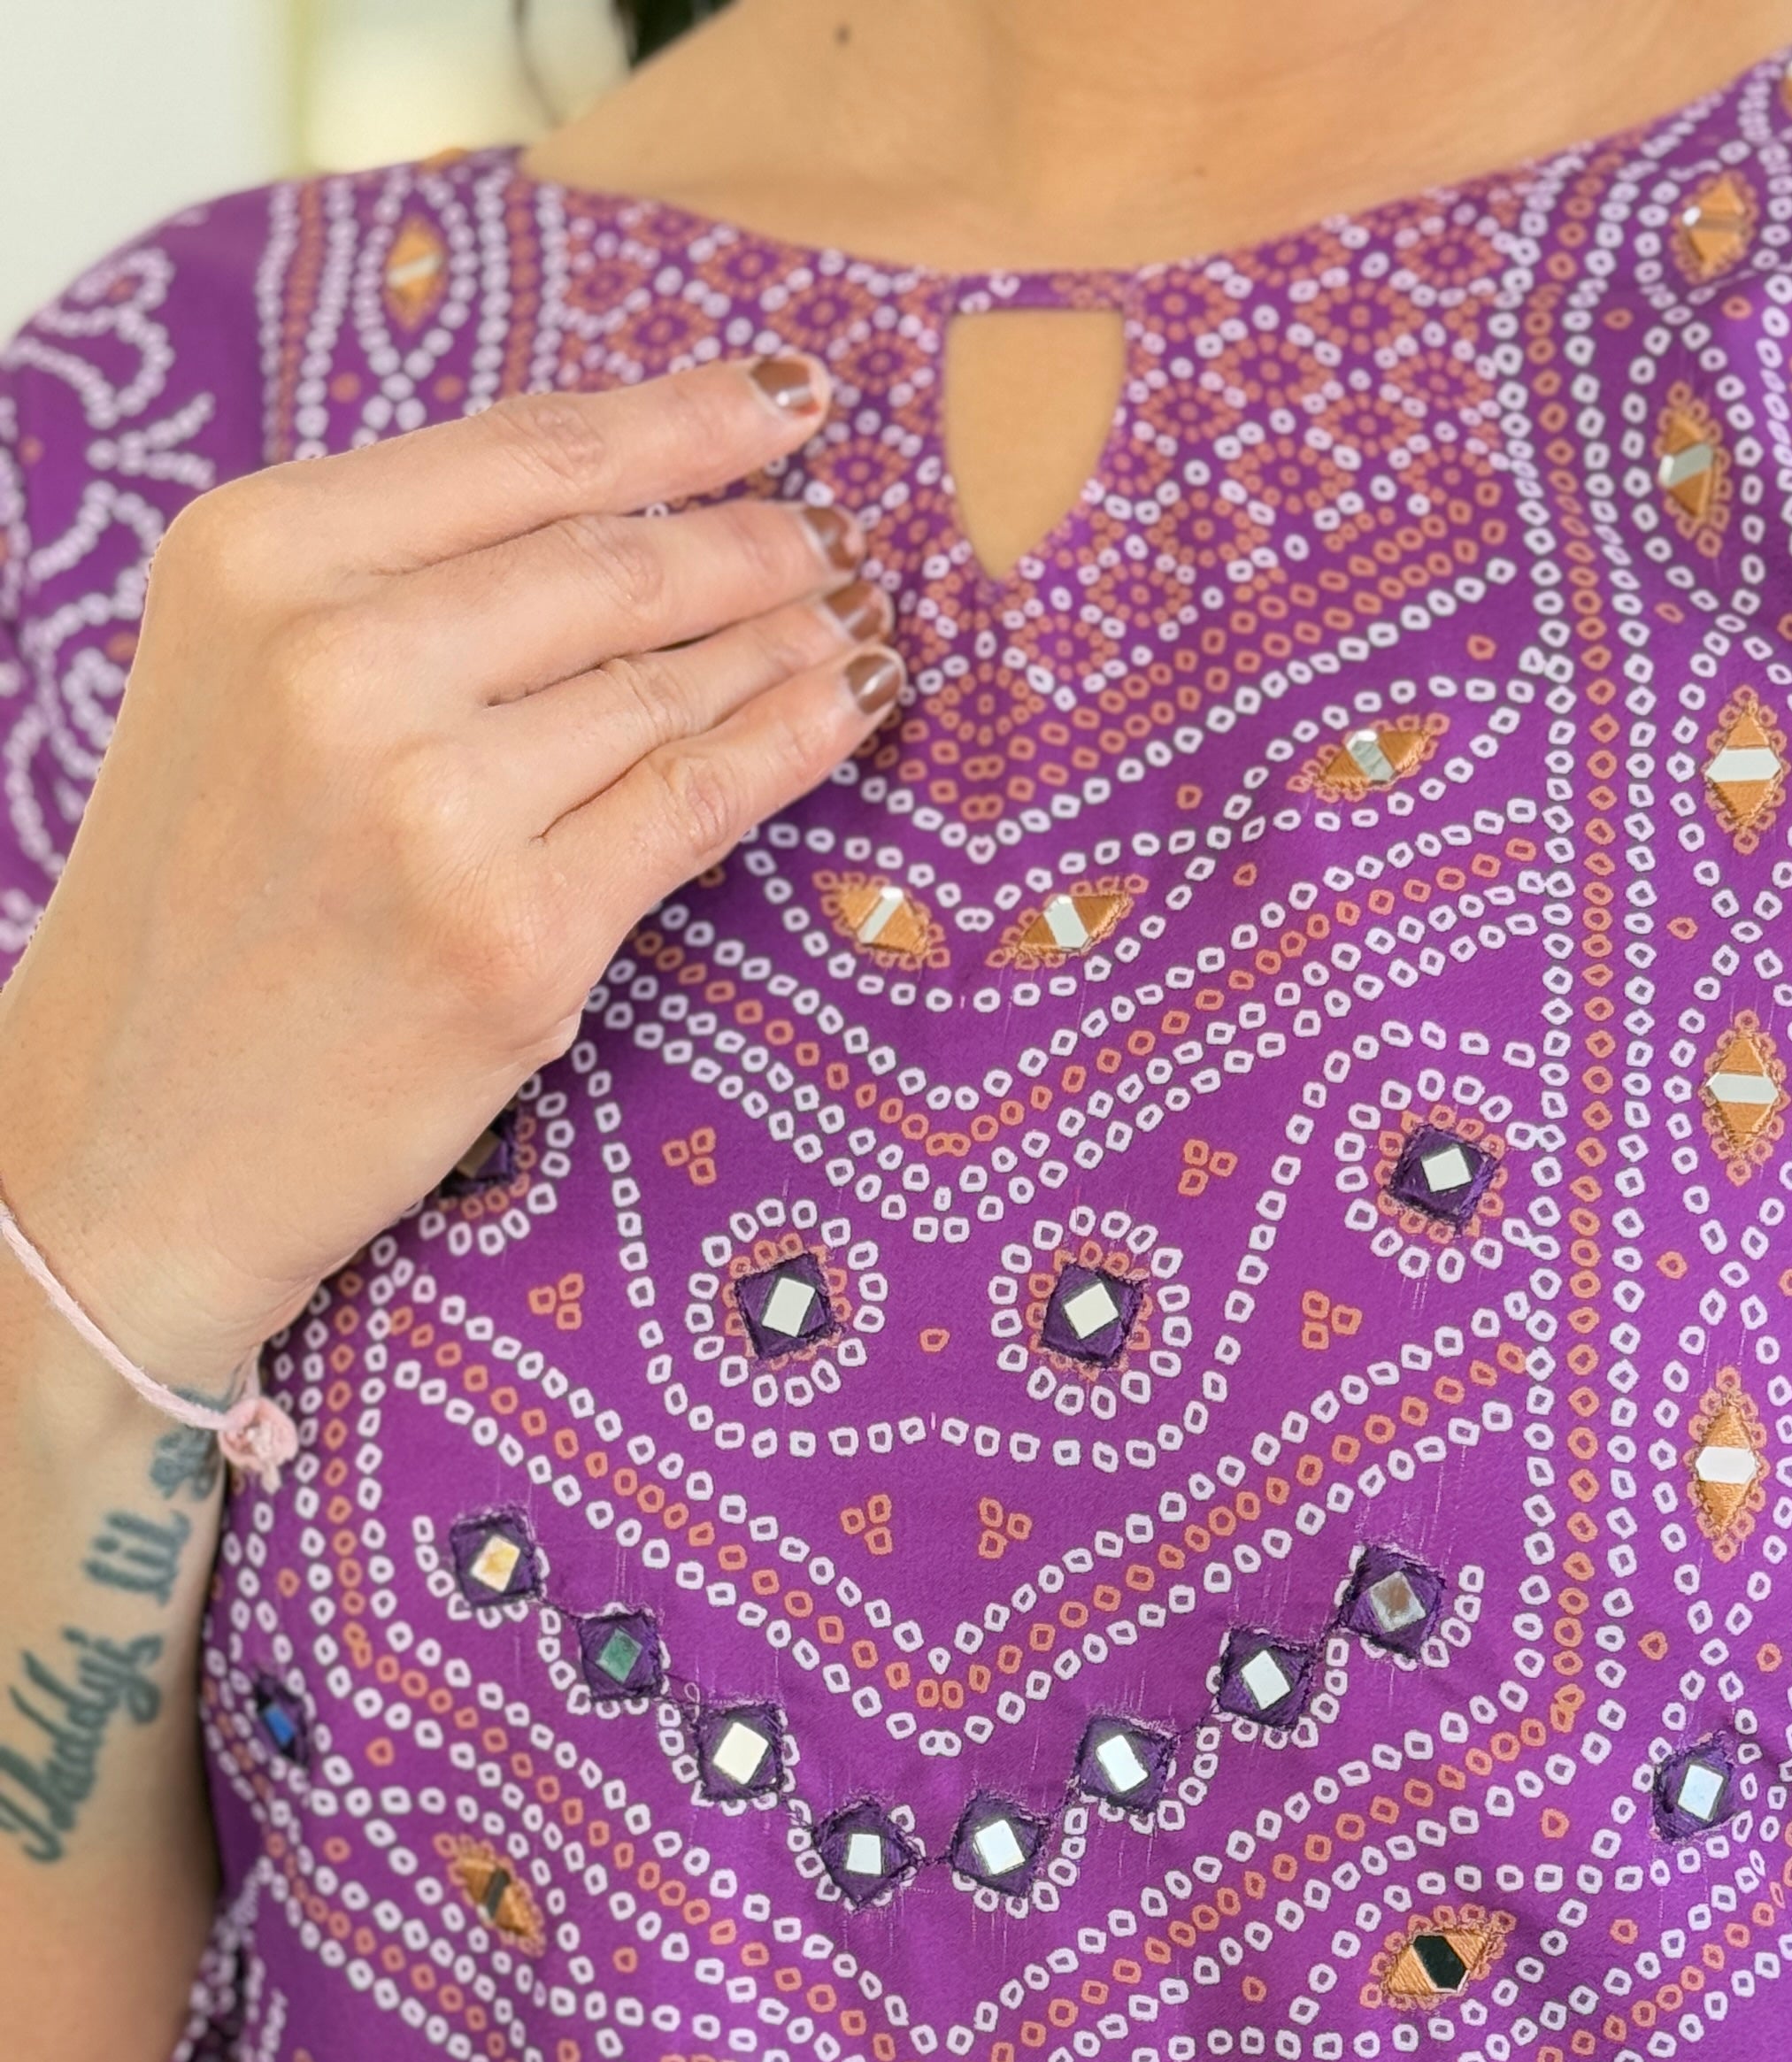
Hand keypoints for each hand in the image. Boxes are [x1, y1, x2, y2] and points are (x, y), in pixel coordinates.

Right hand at [0, 354, 900, 1384]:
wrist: (142, 1132)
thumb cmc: (207, 902)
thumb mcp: (243, 680)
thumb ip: (394, 580)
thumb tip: (616, 498)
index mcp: (259, 557)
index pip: (525, 455)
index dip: (682, 419)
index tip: (781, 397)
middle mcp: (339, 662)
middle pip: (616, 563)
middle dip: (750, 539)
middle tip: (826, 533)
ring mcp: (434, 807)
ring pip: (669, 684)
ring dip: (787, 642)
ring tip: (847, 619)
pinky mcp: (518, 937)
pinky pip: (694, 806)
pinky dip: (788, 746)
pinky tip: (843, 708)